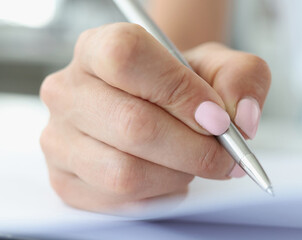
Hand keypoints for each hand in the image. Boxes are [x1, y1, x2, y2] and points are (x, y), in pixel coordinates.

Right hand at [40, 23, 270, 211]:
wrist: (155, 110)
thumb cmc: (179, 87)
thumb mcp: (217, 66)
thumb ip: (242, 77)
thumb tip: (241, 118)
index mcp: (98, 47)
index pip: (128, 58)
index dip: (179, 90)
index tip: (216, 117)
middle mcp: (68, 90)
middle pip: (132, 125)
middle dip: (193, 148)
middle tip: (222, 155)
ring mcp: (59, 138)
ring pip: (125, 172)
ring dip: (176, 175)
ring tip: (190, 162)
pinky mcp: (64, 180)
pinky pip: (118, 201)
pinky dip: (157, 196)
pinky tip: (167, 176)